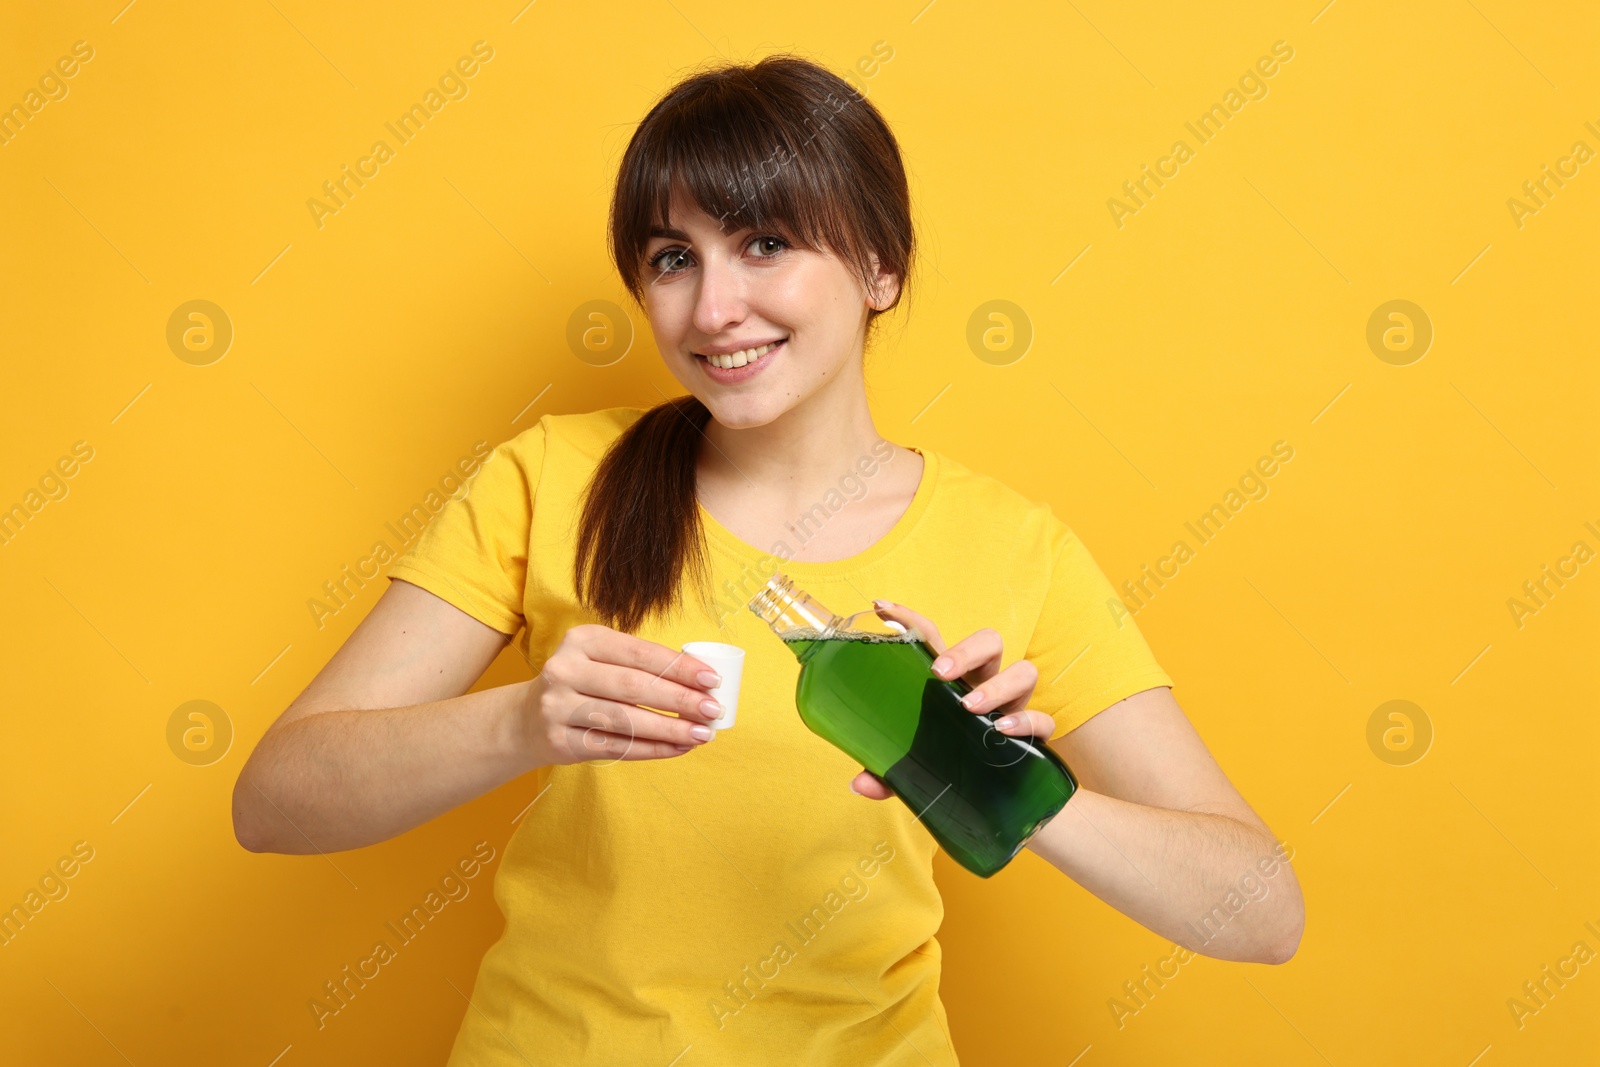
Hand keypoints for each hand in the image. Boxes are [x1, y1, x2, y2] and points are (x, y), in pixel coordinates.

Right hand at [520, 624, 725, 766]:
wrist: (526, 720)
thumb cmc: (581, 683)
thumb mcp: (600, 659)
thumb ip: (640, 664)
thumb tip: (700, 681)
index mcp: (582, 639)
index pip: (640, 653)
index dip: (679, 667)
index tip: (712, 680)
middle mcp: (565, 669)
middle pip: (634, 686)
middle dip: (680, 700)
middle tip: (712, 710)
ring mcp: (559, 707)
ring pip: (626, 721)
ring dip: (670, 729)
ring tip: (701, 734)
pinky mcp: (560, 741)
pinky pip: (616, 748)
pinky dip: (652, 749)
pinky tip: (678, 748)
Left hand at [849, 601, 1056, 798]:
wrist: (993, 800)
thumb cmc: (948, 765)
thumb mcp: (914, 769)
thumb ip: (888, 774)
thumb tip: (860, 785)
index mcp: (950, 681)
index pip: (933, 637)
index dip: (909, 618)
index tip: (880, 608)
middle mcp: (983, 685)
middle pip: (990, 642)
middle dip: (967, 650)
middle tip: (940, 672)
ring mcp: (1012, 707)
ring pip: (1023, 672)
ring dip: (998, 685)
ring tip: (969, 707)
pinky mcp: (1034, 736)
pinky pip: (1042, 720)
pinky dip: (1026, 721)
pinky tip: (1002, 731)